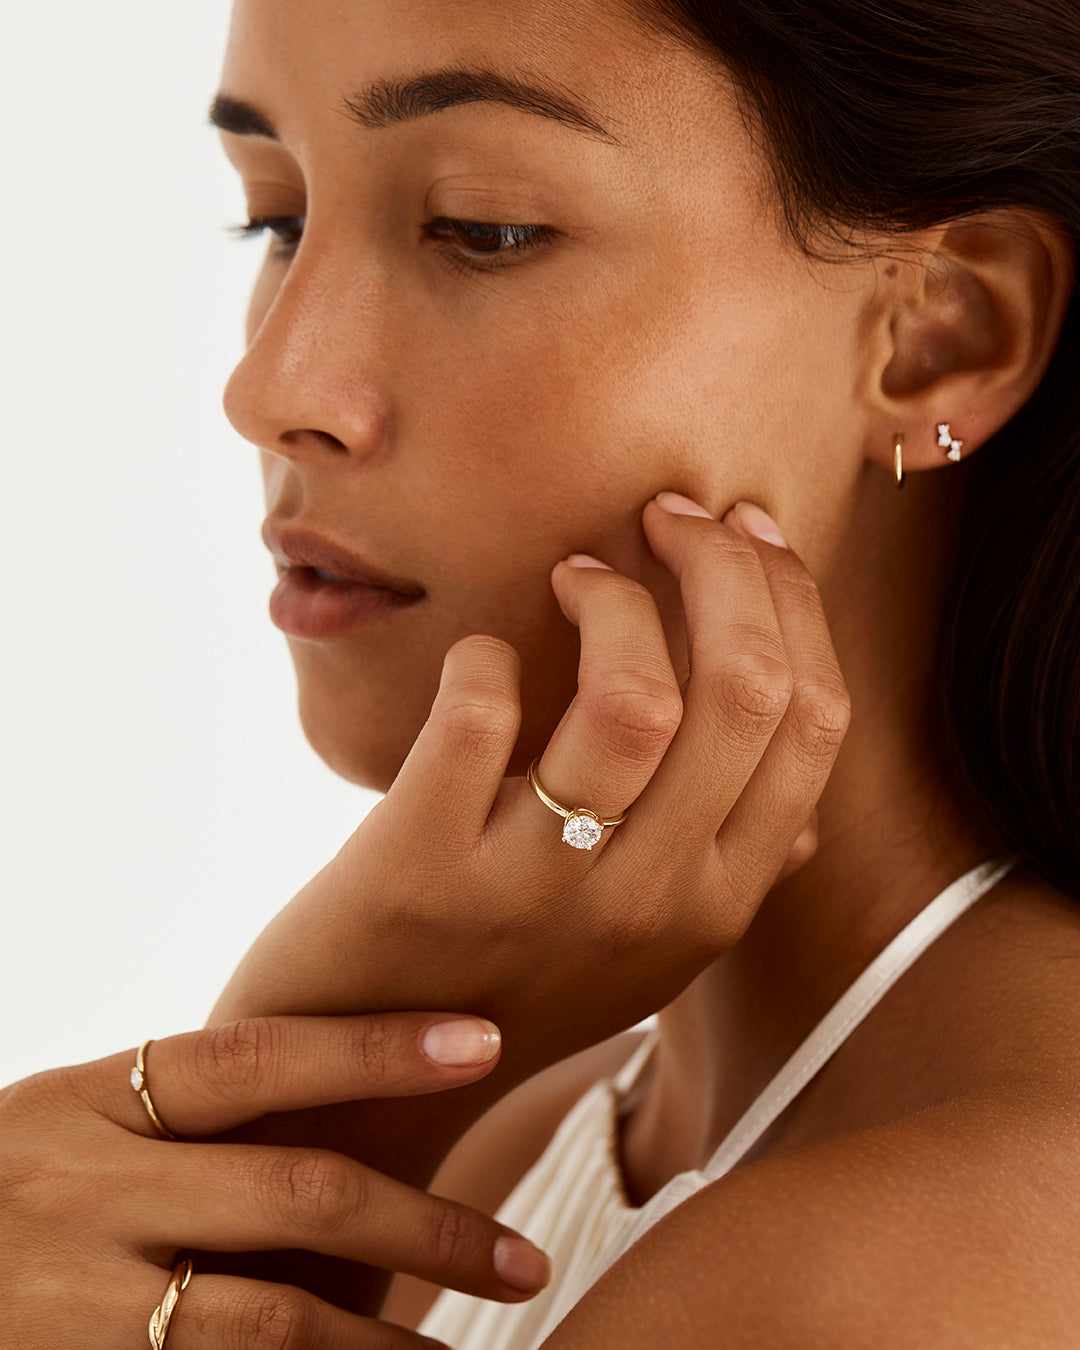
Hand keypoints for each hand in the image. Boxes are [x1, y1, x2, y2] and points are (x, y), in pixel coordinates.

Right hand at [0, 1013, 550, 1348]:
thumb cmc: (7, 1189)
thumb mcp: (68, 1125)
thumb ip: (180, 1119)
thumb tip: (341, 1091)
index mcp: (93, 1102)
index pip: (259, 1056)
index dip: (376, 1045)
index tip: (483, 1040)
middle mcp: (90, 1194)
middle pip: (296, 1192)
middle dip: (424, 1227)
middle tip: (520, 1258)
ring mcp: (81, 1303)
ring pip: (274, 1320)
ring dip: (384, 1346)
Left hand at [224, 495, 848, 1080]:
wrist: (370, 1079)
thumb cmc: (515, 984)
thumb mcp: (650, 952)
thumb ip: (731, 878)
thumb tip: (809, 815)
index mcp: (720, 901)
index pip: (813, 721)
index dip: (790, 601)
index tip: (744, 535)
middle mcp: (651, 900)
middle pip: (742, 688)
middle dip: (720, 567)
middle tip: (664, 519)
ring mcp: (537, 890)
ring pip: (633, 699)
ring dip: (610, 602)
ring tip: (572, 577)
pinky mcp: (420, 868)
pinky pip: (478, 717)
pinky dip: (482, 660)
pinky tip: (477, 663)